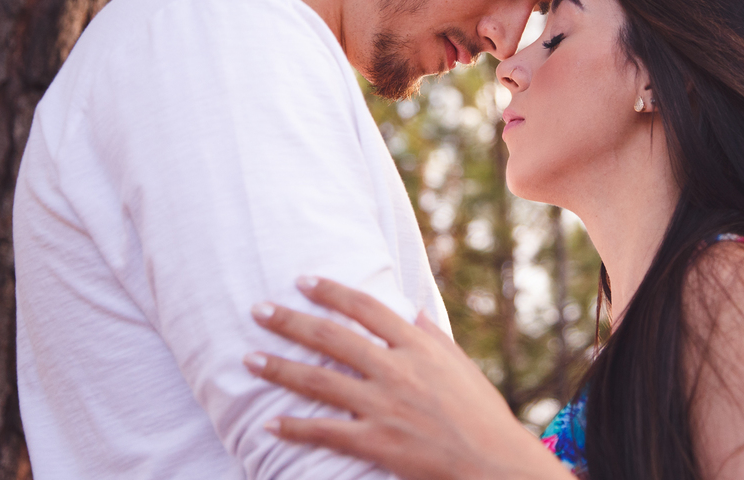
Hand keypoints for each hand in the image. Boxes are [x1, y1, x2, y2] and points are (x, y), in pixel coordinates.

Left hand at [244, 277, 572, 479]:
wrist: (494, 462)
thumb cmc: (482, 413)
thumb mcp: (460, 365)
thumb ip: (431, 337)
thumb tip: (411, 311)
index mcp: (417, 346)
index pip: (365, 307)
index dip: (331, 291)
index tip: (302, 281)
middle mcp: (397, 370)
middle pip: (332, 338)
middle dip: (291, 321)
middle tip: (258, 310)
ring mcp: (384, 406)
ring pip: (319, 381)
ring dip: (280, 368)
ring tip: (250, 358)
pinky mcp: (377, 443)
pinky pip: (326, 432)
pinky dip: (295, 428)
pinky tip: (269, 424)